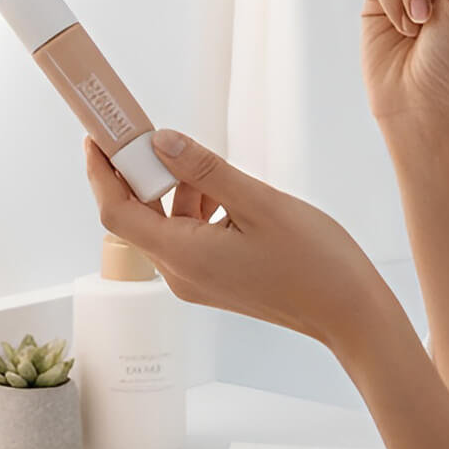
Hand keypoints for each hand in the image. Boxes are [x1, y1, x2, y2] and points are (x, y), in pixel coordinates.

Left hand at [84, 129, 388, 349]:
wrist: (350, 314)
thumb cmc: (315, 263)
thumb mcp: (259, 203)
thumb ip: (206, 171)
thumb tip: (161, 140)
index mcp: (183, 257)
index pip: (116, 212)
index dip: (100, 171)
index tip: (97, 135)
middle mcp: (180, 274)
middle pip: (138, 215)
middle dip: (144, 173)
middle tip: (156, 134)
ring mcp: (197, 280)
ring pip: (168, 222)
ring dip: (180, 189)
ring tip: (217, 170)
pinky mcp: (214, 278)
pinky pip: (190, 234)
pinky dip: (199, 207)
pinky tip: (230, 193)